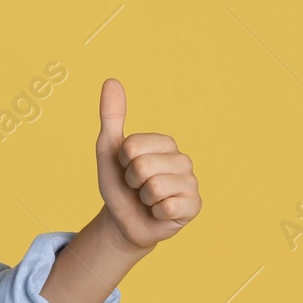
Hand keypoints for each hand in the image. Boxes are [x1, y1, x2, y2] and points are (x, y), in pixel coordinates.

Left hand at [96, 78, 200, 251]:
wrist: (123, 221)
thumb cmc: (119, 185)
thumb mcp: (109, 150)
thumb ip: (112, 116)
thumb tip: (111, 81)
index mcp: (165, 142)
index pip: (132, 147)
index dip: (122, 162)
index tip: (126, 168)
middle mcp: (183, 159)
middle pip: (143, 167)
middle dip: (132, 181)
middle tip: (136, 187)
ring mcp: (191, 183)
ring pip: (155, 187)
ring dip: (143, 199)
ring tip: (147, 199)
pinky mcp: (193, 206)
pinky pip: (168, 207)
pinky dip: (156, 213)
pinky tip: (159, 212)